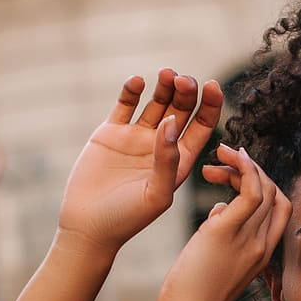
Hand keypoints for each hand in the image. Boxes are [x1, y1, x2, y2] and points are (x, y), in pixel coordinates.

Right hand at [56, 70, 222, 256]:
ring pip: (156, 102)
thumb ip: (167, 159)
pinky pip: (125, 105)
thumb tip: (172, 122)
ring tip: (167, 74)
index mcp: (180, 160)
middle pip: (181, 109)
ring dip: (164, 86)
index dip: (211, 105)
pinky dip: (131, 90)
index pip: (202, 126)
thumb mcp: (156, 194)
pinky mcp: (111, 133)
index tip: (212, 85)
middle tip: (184, 80)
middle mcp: (161, 145)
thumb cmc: (127, 219)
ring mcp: (136, 137)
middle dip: (186, 91)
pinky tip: (137, 82)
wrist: (88, 226)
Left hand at [155, 144, 291, 300]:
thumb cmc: (192, 296)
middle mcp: (262, 244)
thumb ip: (224, 234)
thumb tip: (220, 210)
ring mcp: (249, 238)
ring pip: (265, 188)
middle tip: (222, 163)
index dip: (264, 185)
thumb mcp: (214, 261)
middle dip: (253, 171)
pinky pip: (251, 190)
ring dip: (245, 164)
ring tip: (219, 157)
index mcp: (260, 253)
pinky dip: (244, 168)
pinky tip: (229, 157)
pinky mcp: (228, 232)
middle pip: (275, 194)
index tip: (236, 178)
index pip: (279, 209)